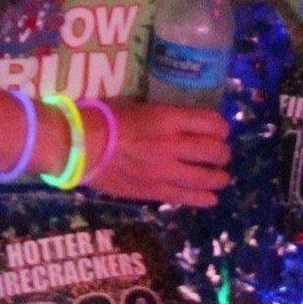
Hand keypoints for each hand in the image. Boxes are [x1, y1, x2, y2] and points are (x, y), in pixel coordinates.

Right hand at [83, 99, 230, 207]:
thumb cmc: (102, 117)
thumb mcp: (135, 105)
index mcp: (167, 118)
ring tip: (221, 178)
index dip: (221, 126)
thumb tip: (172, 121)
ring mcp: (165, 170)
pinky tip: (211, 199)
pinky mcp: (154, 191)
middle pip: (213, 151)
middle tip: (222, 153)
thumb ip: (158, 115)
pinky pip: (185, 197)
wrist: (80, 145)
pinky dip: (203, 198)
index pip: (210, 122)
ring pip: (205, 177)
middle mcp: (172, 144)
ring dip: (218, 177)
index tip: (221, 129)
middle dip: (222, 152)